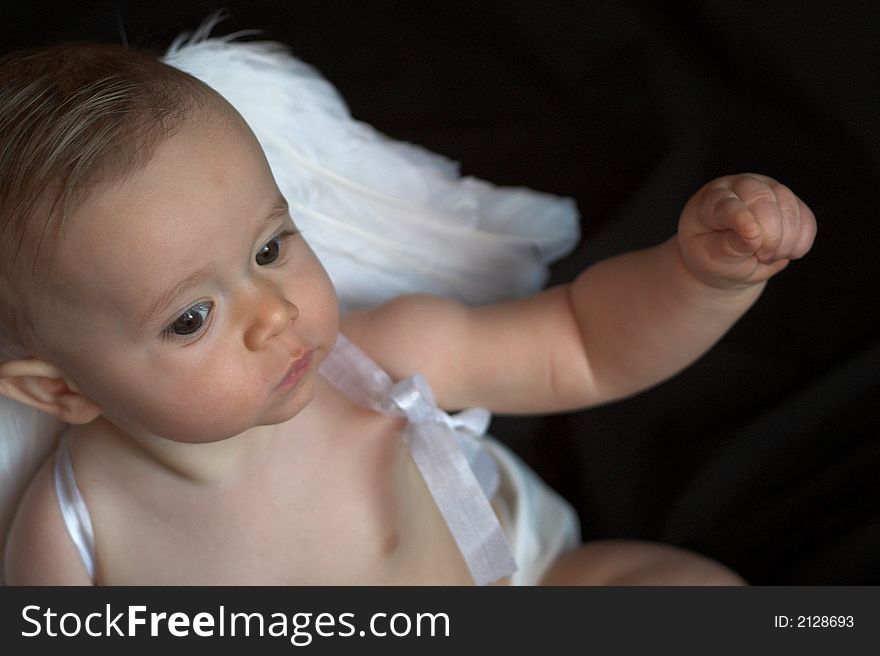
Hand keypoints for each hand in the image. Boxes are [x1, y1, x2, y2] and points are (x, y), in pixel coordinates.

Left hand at [677, 174, 816, 288]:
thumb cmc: (712, 256)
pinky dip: (801, 242)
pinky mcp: (790, 202)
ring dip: (786, 241)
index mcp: (710, 200)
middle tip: (761, 257)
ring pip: (789, 207)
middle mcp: (740, 187)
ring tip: (767, 257)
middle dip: (769, 234)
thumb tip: (754, 237)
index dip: (742, 219)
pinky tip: (786, 253)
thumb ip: (728, 247)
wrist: (727, 260)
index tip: (753, 239)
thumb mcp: (710, 257)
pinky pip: (807, 219)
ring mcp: (768, 189)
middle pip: (763, 198)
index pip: (727, 203)